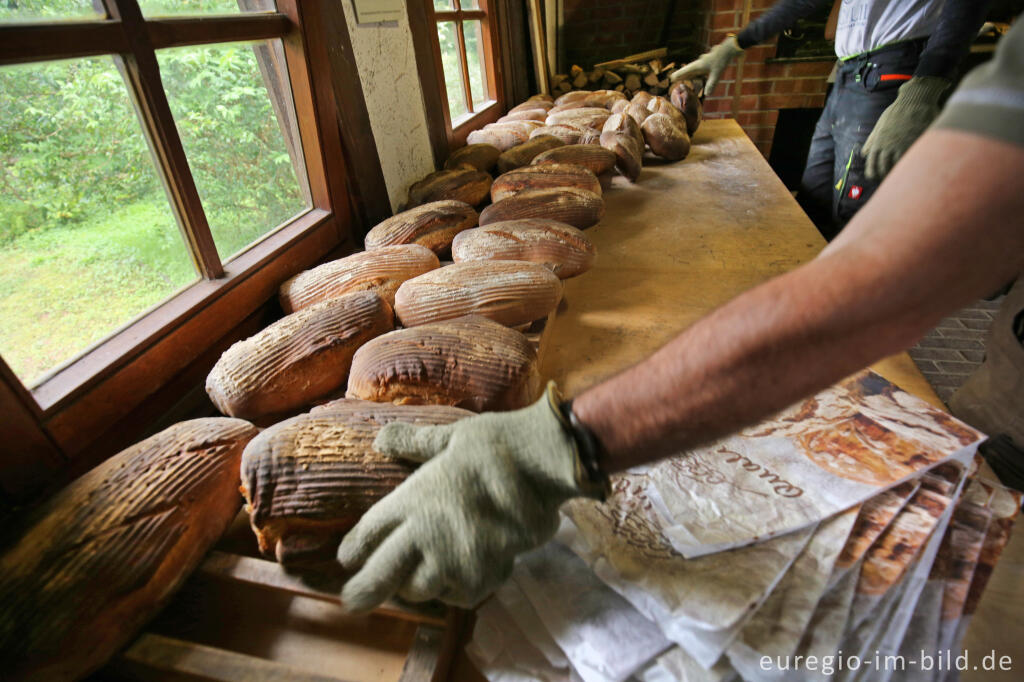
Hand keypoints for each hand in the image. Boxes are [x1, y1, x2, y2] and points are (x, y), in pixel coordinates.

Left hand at [337, 383, 601, 612]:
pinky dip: (454, 590)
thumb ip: (413, 444)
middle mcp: (423, 536)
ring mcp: (452, 562)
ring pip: (418, 591)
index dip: (355, 549)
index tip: (347, 558)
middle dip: (362, 593)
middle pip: (379, 577)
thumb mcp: (449, 438)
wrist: (541, 468)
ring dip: (414, 588)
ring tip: (416, 580)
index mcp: (409, 500)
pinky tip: (458, 575)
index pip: (368, 534)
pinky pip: (457, 596)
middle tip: (351, 603)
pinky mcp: (481, 579)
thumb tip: (381, 438)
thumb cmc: (495, 446)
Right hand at [670, 35, 743, 96]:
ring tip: (687, 79)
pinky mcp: (711, 61)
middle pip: (689, 70)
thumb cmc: (722, 60)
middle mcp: (700, 62)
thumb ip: (711, 84)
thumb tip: (707, 94)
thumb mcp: (717, 74)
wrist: (731, 48)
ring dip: (691, 74)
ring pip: (696, 69)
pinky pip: (702, 68)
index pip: (686, 70)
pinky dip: (700, 73)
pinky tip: (702, 75)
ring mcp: (705, 61)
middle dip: (683, 75)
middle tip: (675, 79)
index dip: (679, 75)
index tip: (671, 78)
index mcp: (699, 65)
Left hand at [863, 76, 948, 180]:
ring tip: (900, 176)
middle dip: (886, 176)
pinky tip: (911, 168)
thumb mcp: (880, 125)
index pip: (872, 167)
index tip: (876, 178)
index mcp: (877, 144)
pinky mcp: (915, 145)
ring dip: (898, 173)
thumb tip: (863, 154)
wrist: (914, 100)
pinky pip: (911, 160)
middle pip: (884, 170)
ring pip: (898, 167)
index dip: (873, 175)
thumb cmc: (896, 112)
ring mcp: (902, 147)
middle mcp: (888, 147)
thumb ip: (871, 140)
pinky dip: (910, 166)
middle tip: (889, 180)